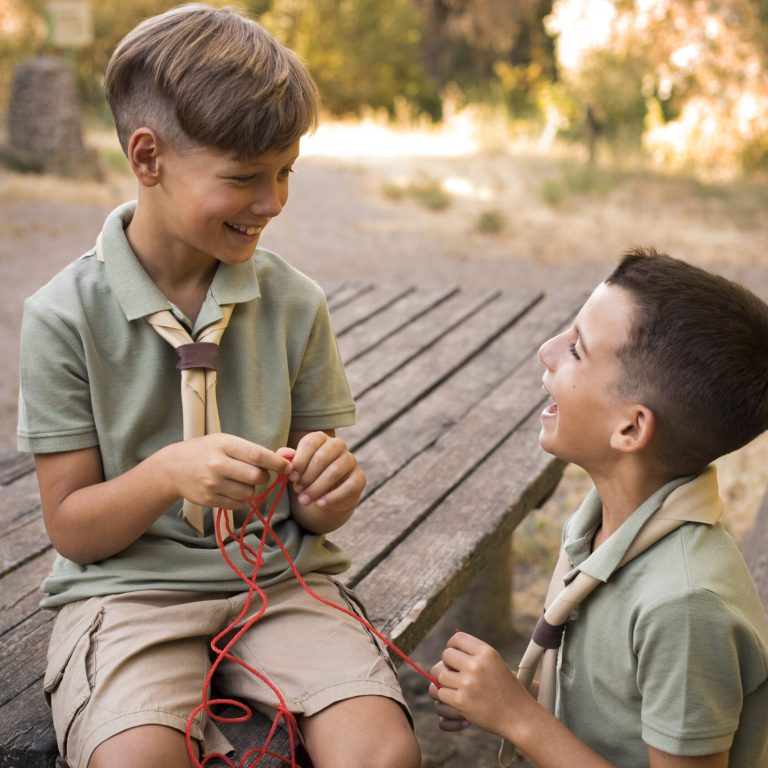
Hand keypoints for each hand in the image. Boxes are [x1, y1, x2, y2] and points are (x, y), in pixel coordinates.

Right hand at [166, 433, 290, 509]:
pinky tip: (229, 489)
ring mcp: (212, 484)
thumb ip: (252, 451)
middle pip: (256, 477)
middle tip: (257, 474)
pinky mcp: (209, 500)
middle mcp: (217, 464)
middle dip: (263, 477)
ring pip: (249, 493)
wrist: (173, 468)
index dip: (277, 463)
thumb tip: (287, 459)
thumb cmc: (207, 451)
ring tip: (239, 480)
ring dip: (251, 489)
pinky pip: (238, 504)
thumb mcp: (226, 442)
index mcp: (224, 445)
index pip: (258, 455)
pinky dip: (240, 498)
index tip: (287, 467)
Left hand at [279, 431, 364, 532]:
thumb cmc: (308, 474)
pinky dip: (332, 497)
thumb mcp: (297, 467)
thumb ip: (288, 459)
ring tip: (304, 500)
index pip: (310, 443)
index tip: (291, 477)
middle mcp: (338, 445)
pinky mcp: (359, 477)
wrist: (328, 492)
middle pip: (322, 458)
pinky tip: (320, 504)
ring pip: (334, 472)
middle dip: (307, 476)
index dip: (300, 461)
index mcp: (321, 438)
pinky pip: (348, 487)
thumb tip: (281, 455)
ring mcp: (351, 460)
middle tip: (297, 490)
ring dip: (316, 488)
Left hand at [434, 632, 535, 738]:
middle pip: (446, 655)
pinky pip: (442, 693)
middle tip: (455, 673)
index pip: (458, 638)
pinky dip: (447, 697)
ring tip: (458, 687)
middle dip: (448, 664)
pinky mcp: (461, 701)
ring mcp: (468, 683)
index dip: (452, 645)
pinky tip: (458, 699)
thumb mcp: (495, 663)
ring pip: (441, 675)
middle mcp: (476, 665)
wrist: (519, 717)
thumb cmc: (507, 689)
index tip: (455, 654)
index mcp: (486, 652)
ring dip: (446, 682)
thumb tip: (449, 646)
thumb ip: (475, 654)